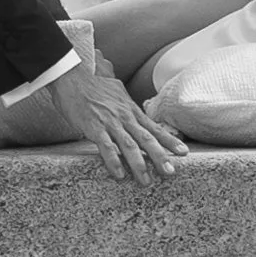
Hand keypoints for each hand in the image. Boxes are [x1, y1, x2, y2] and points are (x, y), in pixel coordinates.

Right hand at [48, 62, 188, 185]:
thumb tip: (132, 104)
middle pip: (146, 139)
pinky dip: (114, 161)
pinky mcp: (93, 126)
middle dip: (160, 157)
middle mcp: (124, 116)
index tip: (184, 152)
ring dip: (139, 165)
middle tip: (171, 172)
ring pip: (129, 145)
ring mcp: (109, 121)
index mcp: (130, 109)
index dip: (169, 140)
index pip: (154, 127)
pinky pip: (106, 147)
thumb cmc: (91, 83)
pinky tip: (119, 175)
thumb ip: (125, 101)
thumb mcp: (115, 89)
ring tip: (146, 181)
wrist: (71, 75)